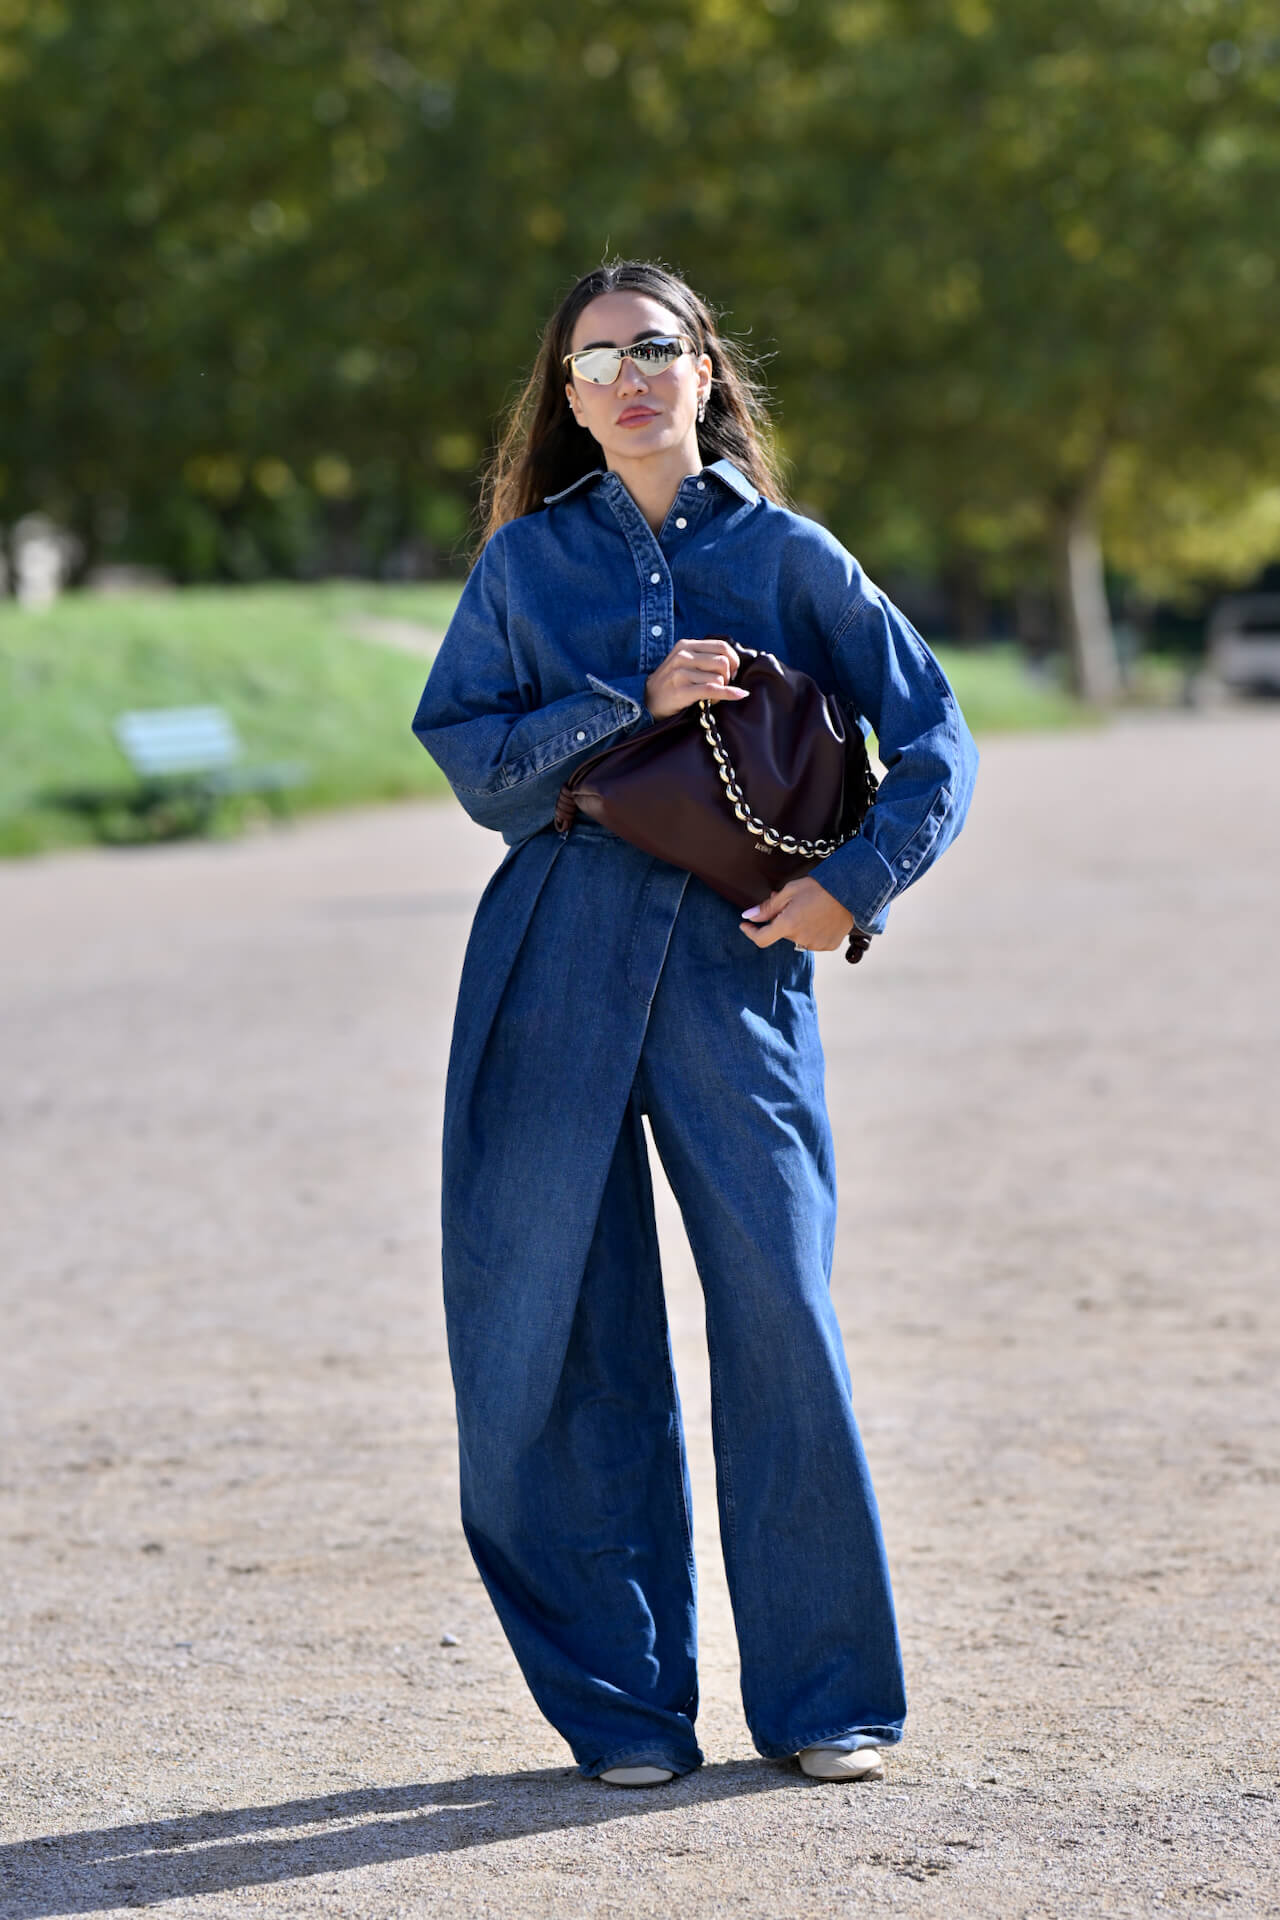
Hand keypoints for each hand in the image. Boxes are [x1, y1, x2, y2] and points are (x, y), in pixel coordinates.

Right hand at [645, 636, 748, 719]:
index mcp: (686, 645)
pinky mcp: (682, 690)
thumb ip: (705, 657)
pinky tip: (738, 695)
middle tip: (722, 686)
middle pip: (723, 662)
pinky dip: (729, 694)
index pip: (722, 646)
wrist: (648, 702)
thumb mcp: (684, 662)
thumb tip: (735, 663)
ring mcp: (680, 673)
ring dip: (722, 690)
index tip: (732, 672)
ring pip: (719, 678)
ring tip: (712, 696)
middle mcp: (683, 656)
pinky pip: (713, 690)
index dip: (733, 660)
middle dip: (729, 677)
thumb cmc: (672, 683)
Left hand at [738, 876, 856, 953]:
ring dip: (797, 926)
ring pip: (797, 938)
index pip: (761, 939)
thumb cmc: (821, 887)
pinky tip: (821, 917)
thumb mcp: (790, 891)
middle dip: (781, 920)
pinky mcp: (828, 945)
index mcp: (788, 924)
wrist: (852, 891)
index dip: (750, 933)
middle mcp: (800, 938)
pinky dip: (812, 931)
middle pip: (781, 933)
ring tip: (809, 908)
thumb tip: (749, 916)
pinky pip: (813, 941)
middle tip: (790, 903)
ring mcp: (815, 944)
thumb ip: (768, 907)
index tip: (746, 926)